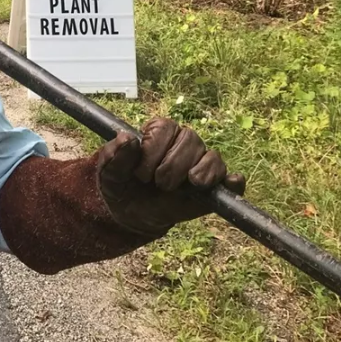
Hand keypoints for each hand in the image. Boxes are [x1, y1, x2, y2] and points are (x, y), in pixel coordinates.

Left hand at [96, 117, 245, 235]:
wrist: (132, 214)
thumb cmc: (121, 185)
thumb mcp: (108, 172)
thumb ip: (114, 155)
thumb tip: (129, 139)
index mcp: (158, 132)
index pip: (165, 127)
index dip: (154, 149)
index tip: (140, 173)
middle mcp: (182, 142)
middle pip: (190, 139)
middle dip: (172, 164)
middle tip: (159, 184)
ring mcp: (200, 163)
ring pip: (210, 156)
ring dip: (197, 172)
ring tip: (183, 186)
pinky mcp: (213, 186)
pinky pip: (230, 177)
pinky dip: (231, 181)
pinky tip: (228, 184)